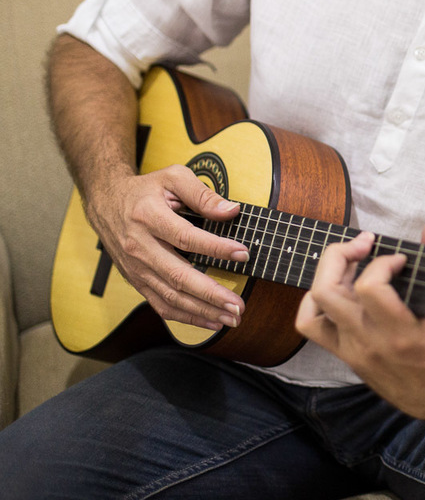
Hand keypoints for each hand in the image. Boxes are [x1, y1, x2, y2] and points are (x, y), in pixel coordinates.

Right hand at [85, 164, 247, 329]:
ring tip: (231, 317)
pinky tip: (210, 321)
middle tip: (238, 305)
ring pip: (170, 296)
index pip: (186, 237)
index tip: (243, 253)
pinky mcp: (136, 280)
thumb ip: (202, 195)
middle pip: (178, 275)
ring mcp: (136, 267)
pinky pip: (161, 304)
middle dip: (211, 294)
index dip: (216, 248)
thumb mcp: (173, 178)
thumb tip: (231, 211)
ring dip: (203, 310)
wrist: (106, 201)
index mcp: (148, 217)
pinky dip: (186, 316)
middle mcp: (139, 246)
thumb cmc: (145, 190)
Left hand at [295, 225, 424, 419]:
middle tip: (365, 244)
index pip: (370, 287)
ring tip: (348, 264)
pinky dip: (317, 302)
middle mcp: (370, 344)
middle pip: (327, 291)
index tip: (400, 259)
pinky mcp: (347, 357)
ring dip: (325, 276)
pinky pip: (313, 327)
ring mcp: (353, 352)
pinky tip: (339, 289)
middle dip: (341, 255)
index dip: (382, 261)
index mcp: (402, 334)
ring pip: (312, 309)